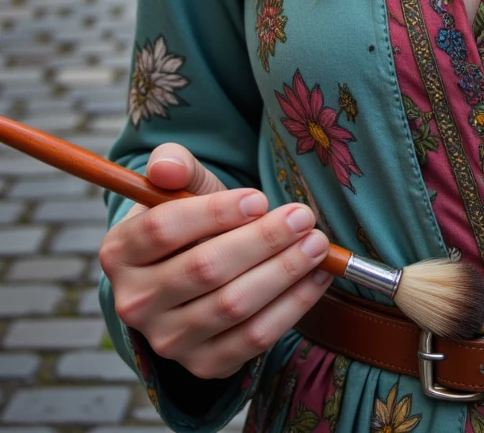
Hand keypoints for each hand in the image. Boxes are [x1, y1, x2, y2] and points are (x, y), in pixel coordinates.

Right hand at [98, 142, 331, 380]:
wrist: (192, 273)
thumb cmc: (190, 223)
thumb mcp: (181, 187)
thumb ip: (174, 164)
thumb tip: (167, 166)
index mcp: (119, 252)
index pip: (163, 229)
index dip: (215, 213)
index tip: (259, 198)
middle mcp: (134, 303)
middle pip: (204, 269)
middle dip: (262, 240)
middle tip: (302, 217)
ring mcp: (167, 342)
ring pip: (233, 306)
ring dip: (284, 272)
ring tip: (317, 243)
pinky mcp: (202, 365)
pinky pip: (253, 339)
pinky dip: (292, 307)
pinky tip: (316, 277)